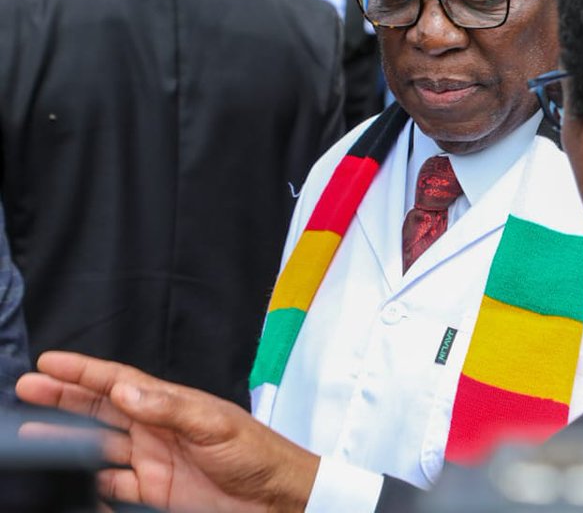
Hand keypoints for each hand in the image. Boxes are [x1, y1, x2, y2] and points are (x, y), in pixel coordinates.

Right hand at [16, 352, 319, 512]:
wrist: (277, 496)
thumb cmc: (258, 453)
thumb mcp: (215, 425)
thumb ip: (169, 408)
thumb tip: (125, 391)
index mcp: (172, 404)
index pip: (120, 382)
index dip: (84, 372)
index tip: (50, 362)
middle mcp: (159, 428)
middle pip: (101, 408)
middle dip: (64, 397)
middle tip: (28, 387)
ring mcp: (155, 460)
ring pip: (99, 445)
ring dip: (67, 439)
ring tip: (32, 432)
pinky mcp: (157, 491)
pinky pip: (114, 486)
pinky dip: (91, 484)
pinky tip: (72, 480)